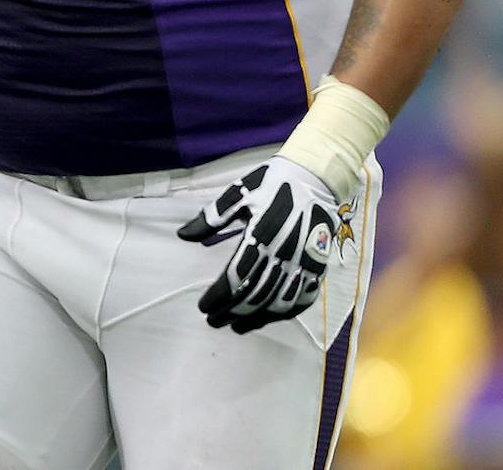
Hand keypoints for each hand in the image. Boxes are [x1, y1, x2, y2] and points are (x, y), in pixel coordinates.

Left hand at [177, 158, 340, 333]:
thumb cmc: (272, 183)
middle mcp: (284, 253)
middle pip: (256, 294)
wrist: (316, 176)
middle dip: (233, 312)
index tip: (204, 306)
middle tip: (214, 321)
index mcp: (261, 235)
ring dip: (258, 318)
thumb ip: (211, 216)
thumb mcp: (237, 193)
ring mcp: (304, 262)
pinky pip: (305, 296)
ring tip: (238, 326)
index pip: (236, 276)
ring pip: (280, 301)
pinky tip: (272, 317)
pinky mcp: (319, 265)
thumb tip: (184, 235)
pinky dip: (288, 311)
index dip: (219, 296)